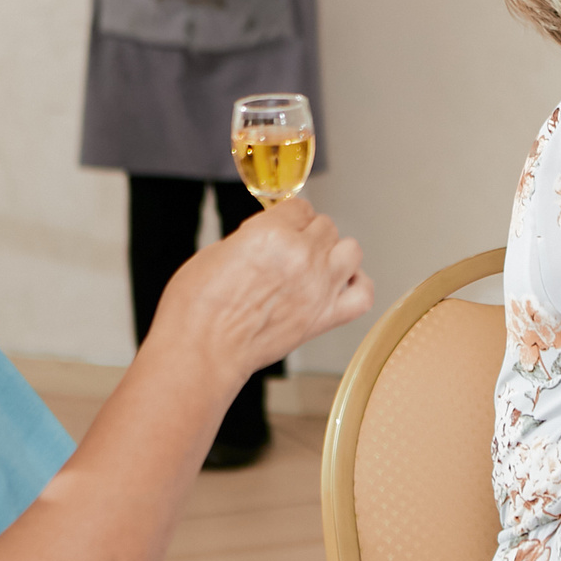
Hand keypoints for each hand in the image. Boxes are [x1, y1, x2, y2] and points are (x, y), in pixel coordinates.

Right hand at [153, 201, 373, 381]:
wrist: (201, 353)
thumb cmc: (197, 310)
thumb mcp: (216, 252)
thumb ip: (252, 238)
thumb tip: (267, 237)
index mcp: (272, 234)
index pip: (299, 207)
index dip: (288, 217)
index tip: (282, 225)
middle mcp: (302, 257)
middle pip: (325, 226)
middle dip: (308, 233)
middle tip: (290, 249)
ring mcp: (319, 288)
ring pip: (351, 250)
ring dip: (334, 253)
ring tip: (315, 264)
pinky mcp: (324, 318)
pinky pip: (363, 293)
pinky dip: (356, 286)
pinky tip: (339, 285)